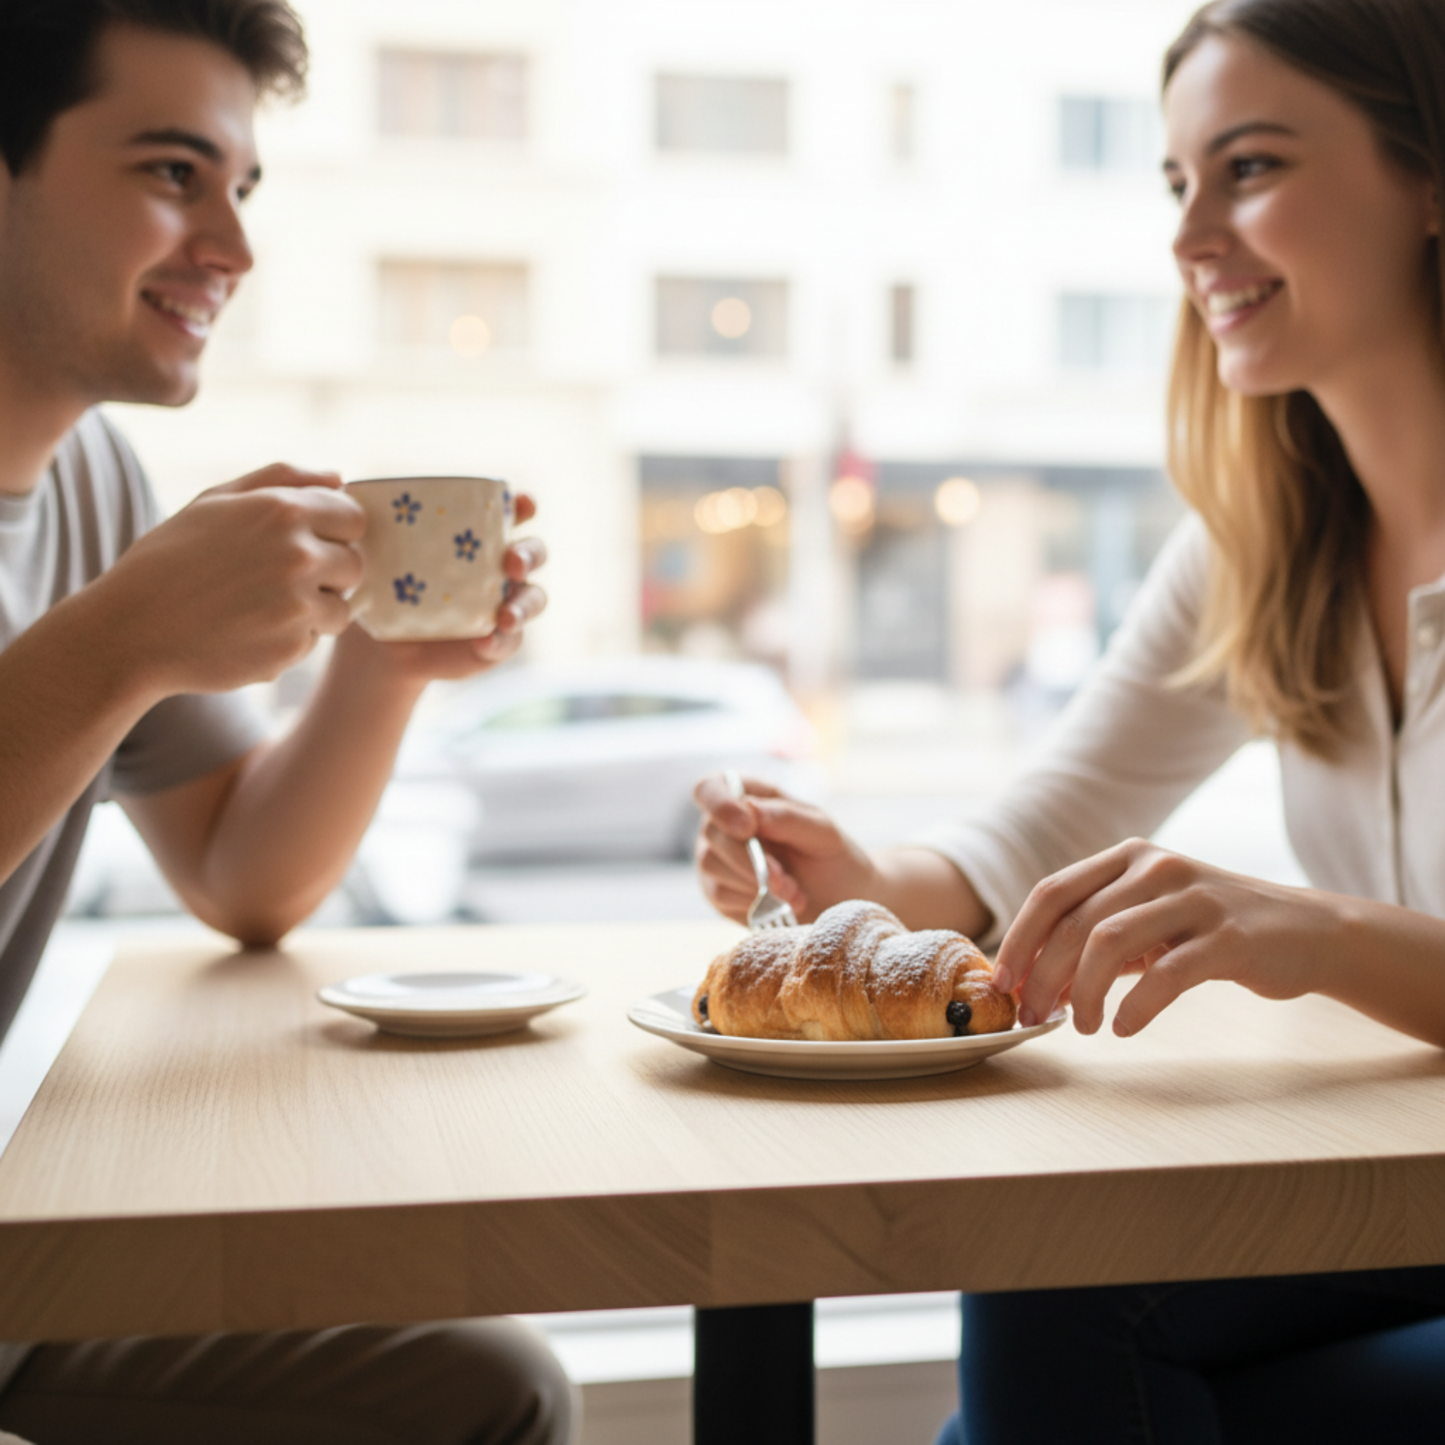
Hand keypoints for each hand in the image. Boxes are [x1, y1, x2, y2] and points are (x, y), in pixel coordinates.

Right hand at [95, 464, 363, 696]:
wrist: (131, 629)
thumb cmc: (171, 558)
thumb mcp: (216, 502)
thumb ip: (283, 480)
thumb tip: (340, 477)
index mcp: (283, 511)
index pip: (354, 517)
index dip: (333, 531)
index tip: (305, 541)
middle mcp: (299, 557)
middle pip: (354, 564)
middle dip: (328, 572)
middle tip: (277, 578)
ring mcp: (298, 606)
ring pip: (342, 608)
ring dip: (314, 608)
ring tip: (260, 605)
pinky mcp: (292, 648)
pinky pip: (313, 640)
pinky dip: (289, 638)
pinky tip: (246, 630)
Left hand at [338, 495, 547, 683]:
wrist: (380, 644)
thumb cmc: (381, 584)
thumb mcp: (374, 550)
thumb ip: (369, 519)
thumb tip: (343, 482)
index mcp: (480, 535)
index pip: (515, 512)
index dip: (524, 504)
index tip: (520, 503)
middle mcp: (501, 567)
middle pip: (534, 552)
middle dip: (529, 554)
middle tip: (510, 563)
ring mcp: (504, 605)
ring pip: (534, 598)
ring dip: (525, 604)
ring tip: (504, 616)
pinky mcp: (497, 641)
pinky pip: (509, 641)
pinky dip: (500, 642)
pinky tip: (484, 642)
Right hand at [693, 773, 878, 924]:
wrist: (840, 906)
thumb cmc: (833, 860)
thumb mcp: (824, 834)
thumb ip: (788, 817)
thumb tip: (750, 809)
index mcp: (751, 795)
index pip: (710, 788)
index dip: (720, 804)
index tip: (748, 828)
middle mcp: (725, 824)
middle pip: (712, 831)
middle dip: (752, 860)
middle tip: (788, 882)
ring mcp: (718, 858)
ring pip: (712, 863)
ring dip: (755, 883)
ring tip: (794, 894)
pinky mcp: (718, 891)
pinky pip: (719, 893)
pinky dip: (752, 901)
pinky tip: (778, 905)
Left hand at [992, 838, 1344, 1035]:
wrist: (1308, 932)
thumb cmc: (1212, 931)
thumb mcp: (1150, 919)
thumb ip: (1097, 938)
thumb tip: (1033, 983)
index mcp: (1128, 858)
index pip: (1051, 892)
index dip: (1019, 939)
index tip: (1001, 983)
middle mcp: (1156, 868)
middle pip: (1074, 923)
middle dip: (1042, 976)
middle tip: (1035, 1017)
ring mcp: (1194, 898)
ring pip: (1109, 942)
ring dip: (1083, 993)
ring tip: (1084, 1027)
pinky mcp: (1229, 937)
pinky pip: (1166, 975)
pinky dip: (1136, 1007)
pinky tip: (1125, 1028)